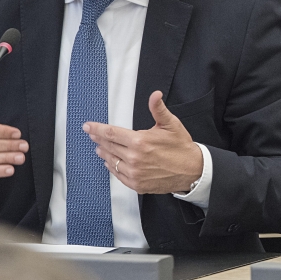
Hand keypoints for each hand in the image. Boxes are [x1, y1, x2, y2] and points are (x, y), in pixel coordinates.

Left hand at [85, 91, 202, 193]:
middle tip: (93, 135)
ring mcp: (135, 173)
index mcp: (140, 142)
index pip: (111, 134)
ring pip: (111, 161)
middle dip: (99, 140)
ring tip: (100, 148)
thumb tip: (155, 95)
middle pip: (108, 147)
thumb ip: (158, 109)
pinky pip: (118, 175)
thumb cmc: (181, 147)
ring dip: (104, 153)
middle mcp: (134, 158)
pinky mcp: (137, 184)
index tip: (88, 126)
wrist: (192, 170)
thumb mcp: (171, 125)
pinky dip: (112, 167)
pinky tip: (111, 162)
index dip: (97, 129)